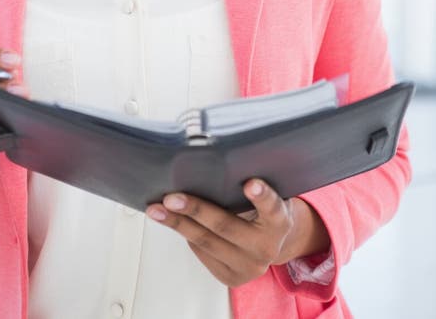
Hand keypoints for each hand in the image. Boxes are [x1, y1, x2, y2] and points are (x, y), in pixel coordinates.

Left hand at [146, 179, 328, 287]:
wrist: (272, 242)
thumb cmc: (262, 208)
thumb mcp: (266, 193)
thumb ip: (249, 183)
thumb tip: (213, 158)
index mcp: (279, 222)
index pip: (273, 208)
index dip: (262, 196)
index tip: (250, 183)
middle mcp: (267, 248)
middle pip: (226, 226)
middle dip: (195, 210)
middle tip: (172, 197)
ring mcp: (249, 267)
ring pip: (206, 242)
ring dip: (177, 223)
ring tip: (156, 209)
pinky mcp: (231, 278)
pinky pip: (202, 253)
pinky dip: (185, 233)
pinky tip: (171, 220)